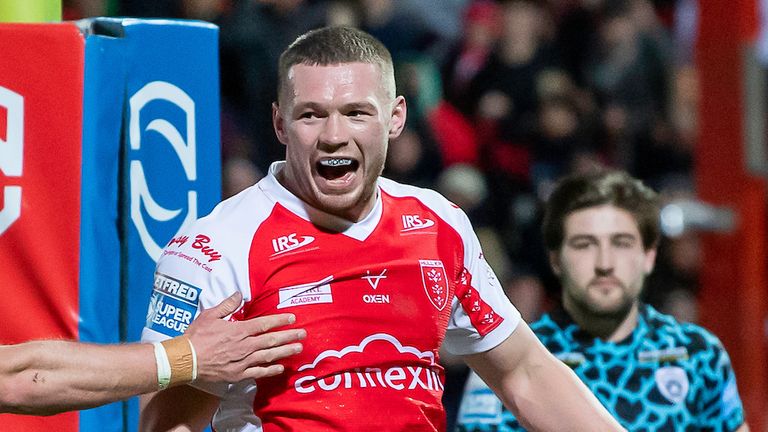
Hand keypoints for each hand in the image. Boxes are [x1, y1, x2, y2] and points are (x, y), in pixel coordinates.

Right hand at [185, 292, 304, 382]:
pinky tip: (280, 367)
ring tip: (298, 348)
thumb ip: (227, 305)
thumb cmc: (196, 337)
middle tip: (303, 334)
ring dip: (285, 351)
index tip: (292, 318)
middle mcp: (244, 346)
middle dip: (289, 336)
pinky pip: (258, 372)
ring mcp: (242, 361)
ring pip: (269, 355)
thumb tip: (239, 294)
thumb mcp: (210, 315)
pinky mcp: (238, 374)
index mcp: (239, 330)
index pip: (264, 323)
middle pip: (272, 340)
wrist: (185, 360)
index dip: (280, 320)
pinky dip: (270, 370)